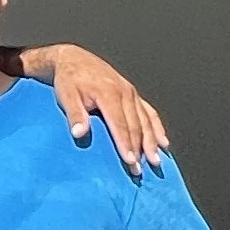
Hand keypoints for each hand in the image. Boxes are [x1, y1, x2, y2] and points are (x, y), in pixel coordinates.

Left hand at [44, 48, 169, 170]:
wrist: (73, 59)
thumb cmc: (68, 79)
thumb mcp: (66, 95)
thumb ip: (75, 114)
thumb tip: (79, 133)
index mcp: (109, 93)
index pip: (120, 124)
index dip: (126, 144)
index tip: (130, 161)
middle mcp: (124, 92)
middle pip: (136, 125)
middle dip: (140, 149)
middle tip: (140, 170)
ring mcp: (130, 92)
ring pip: (146, 120)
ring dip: (152, 142)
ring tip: (156, 161)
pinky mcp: (132, 94)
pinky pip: (149, 112)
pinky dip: (157, 128)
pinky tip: (163, 142)